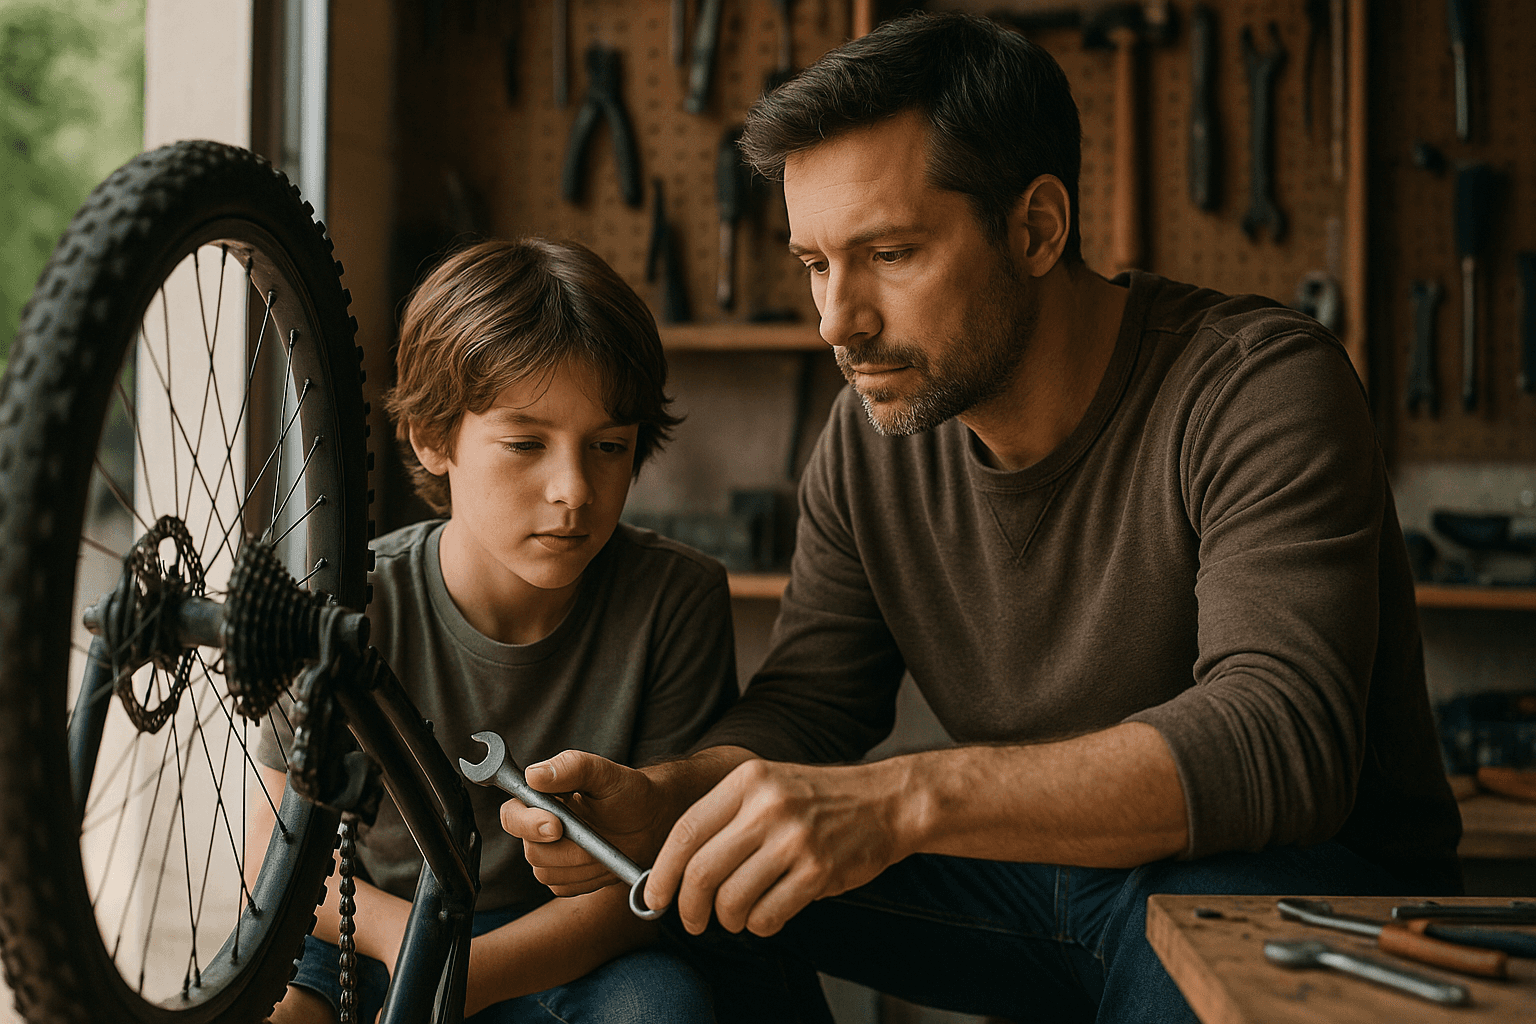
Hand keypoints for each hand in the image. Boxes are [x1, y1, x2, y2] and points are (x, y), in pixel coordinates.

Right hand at [498, 750, 672, 894]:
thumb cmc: (627, 792)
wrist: (650, 821)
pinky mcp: (563, 878)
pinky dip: (586, 877)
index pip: (512, 815)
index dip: (527, 824)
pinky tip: (601, 859)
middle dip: (566, 847)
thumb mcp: (605, 773)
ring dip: (580, 861)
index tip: (557, 825)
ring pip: (546, 873)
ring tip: (603, 842)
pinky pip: (563, 887)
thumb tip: (534, 775)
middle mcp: (537, 827)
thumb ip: (571, 767)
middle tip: (594, 835)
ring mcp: (549, 855)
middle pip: (531, 851)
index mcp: (540, 798)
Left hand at [644, 758, 908, 937]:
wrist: (886, 801)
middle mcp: (767, 807)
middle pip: (701, 871)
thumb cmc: (819, 799)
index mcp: (747, 781)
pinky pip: (767, 915)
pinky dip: (759, 925)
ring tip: (736, 917)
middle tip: (692, 920)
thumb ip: (725, 816)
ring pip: (731, 899)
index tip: (654, 896)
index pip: (685, 831)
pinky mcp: (818, 871)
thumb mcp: (768, 785)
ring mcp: (794, 839)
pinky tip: (766, 916)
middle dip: (688, 907)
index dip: (663, 872)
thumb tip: (674, 866)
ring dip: (727, 920)